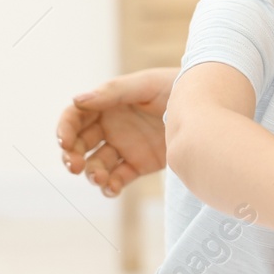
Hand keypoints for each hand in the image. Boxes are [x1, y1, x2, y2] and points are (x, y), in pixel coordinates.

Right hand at [55, 68, 173, 195]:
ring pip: (96, 165)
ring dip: (92, 174)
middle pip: (80, 145)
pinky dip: (111, 186)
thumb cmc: (175, 87)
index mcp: (107, 104)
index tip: (64, 142)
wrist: (209, 107)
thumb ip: (112, 93)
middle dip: (72, 156)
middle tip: (74, 165)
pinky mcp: (140, 164)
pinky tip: (111, 188)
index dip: (65, 129)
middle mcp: (112, 126)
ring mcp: (125, 147)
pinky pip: (118, 178)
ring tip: (99, 178)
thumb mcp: (145, 85)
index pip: (75, 117)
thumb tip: (77, 100)